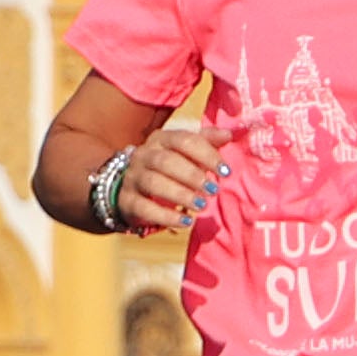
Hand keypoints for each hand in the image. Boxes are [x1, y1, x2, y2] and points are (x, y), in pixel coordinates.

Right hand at [109, 122, 223, 235]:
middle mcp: (143, 155)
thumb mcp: (186, 151)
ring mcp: (132, 177)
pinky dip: (166, 216)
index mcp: (161, 139)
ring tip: (201, 205)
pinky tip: (186, 221)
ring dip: (180, 195)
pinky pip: (144, 208)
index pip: (184, 140)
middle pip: (166, 161)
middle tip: (213, 190)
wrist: (131, 186)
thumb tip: (229, 134)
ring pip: (153, 183)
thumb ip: (207, 141)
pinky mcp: (126, 200)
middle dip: (192, 176)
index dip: (207, 155)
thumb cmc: (169, 166)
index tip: (226, 172)